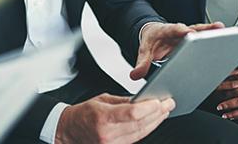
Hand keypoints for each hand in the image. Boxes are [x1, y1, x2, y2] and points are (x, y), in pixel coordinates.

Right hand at [55, 93, 175, 143]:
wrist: (69, 131)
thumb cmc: (83, 114)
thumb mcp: (101, 100)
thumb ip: (123, 100)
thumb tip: (143, 99)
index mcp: (103, 117)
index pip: (133, 113)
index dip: (150, 108)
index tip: (160, 101)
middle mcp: (108, 133)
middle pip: (140, 124)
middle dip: (158, 114)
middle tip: (168, 104)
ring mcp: (112, 143)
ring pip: (141, 133)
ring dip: (155, 122)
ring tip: (164, 112)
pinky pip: (135, 139)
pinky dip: (146, 129)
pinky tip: (153, 122)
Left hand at [130, 22, 224, 79]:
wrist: (153, 34)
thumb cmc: (150, 41)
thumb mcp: (143, 50)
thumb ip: (141, 63)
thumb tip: (135, 76)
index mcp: (165, 31)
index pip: (173, 29)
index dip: (181, 31)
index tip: (189, 32)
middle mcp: (178, 30)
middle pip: (192, 28)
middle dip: (203, 30)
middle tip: (216, 29)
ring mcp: (187, 34)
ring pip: (201, 31)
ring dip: (212, 31)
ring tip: (224, 31)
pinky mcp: (194, 39)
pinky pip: (205, 38)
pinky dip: (214, 38)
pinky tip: (226, 42)